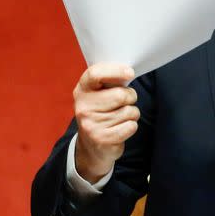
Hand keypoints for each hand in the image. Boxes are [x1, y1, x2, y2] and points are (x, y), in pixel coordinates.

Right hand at [72, 63, 138, 183]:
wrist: (92, 145)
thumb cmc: (102, 112)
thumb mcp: (100, 93)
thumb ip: (110, 81)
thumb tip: (128, 72)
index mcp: (82, 89)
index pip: (95, 73)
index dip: (115, 70)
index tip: (130, 73)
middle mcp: (83, 106)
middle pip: (121, 95)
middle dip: (130, 97)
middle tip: (125, 102)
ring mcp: (91, 124)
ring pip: (129, 111)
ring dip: (132, 114)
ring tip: (120, 117)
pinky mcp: (102, 139)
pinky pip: (131, 126)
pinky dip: (131, 126)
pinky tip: (120, 128)